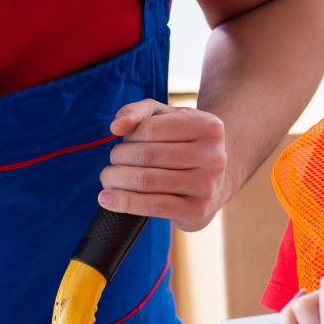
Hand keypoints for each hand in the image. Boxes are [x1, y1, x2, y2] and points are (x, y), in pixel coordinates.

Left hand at [96, 100, 227, 230]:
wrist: (216, 180)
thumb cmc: (184, 142)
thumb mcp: (166, 118)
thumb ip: (138, 112)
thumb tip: (116, 126)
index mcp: (208, 127)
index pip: (150, 129)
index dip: (129, 136)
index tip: (125, 142)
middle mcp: (213, 156)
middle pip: (146, 156)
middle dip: (118, 159)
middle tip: (112, 163)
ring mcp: (207, 186)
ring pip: (146, 182)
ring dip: (116, 180)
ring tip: (108, 178)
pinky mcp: (197, 211)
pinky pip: (153, 206)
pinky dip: (124, 202)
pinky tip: (107, 199)